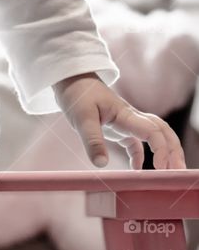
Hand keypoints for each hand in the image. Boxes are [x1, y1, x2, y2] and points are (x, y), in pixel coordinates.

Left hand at [52, 72, 185, 169]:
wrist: (71, 78)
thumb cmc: (77, 94)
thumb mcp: (81, 118)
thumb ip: (92, 140)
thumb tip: (101, 164)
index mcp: (126, 114)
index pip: (153, 131)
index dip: (162, 149)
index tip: (160, 167)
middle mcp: (131, 117)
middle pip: (163, 131)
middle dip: (174, 150)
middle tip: (178, 171)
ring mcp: (126, 121)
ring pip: (155, 135)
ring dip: (164, 151)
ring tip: (169, 171)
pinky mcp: (118, 126)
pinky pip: (136, 141)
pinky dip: (140, 155)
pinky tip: (137, 169)